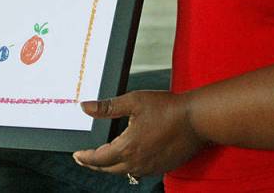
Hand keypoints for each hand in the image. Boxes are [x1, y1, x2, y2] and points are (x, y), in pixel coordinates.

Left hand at [73, 90, 206, 177]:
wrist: (196, 120)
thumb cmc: (168, 109)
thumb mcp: (134, 101)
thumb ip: (107, 107)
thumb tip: (85, 107)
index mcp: (128, 147)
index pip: (98, 158)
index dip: (85, 157)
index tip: (77, 155)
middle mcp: (137, 163)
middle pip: (108, 169)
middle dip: (94, 164)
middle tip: (85, 159)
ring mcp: (150, 167)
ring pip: (123, 172)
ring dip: (110, 166)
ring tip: (103, 159)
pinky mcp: (161, 167)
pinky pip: (138, 172)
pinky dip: (127, 167)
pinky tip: (128, 159)